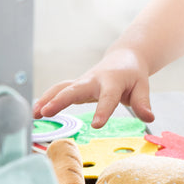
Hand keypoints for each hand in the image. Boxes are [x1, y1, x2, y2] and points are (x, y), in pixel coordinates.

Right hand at [32, 48, 153, 127]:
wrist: (124, 58)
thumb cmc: (133, 75)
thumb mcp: (142, 87)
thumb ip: (143, 103)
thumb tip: (149, 118)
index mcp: (113, 81)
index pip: (108, 97)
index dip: (103, 111)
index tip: (96, 125)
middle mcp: (94, 80)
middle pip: (76, 89)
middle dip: (61, 100)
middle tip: (47, 112)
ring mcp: (83, 81)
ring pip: (62, 88)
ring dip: (47, 99)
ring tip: (34, 114)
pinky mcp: (76, 85)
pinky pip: (59, 90)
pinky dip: (45, 98)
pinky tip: (34, 112)